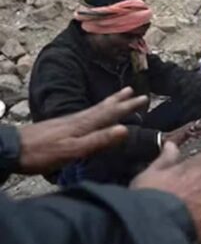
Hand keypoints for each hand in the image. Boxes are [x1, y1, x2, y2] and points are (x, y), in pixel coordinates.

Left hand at [17, 87, 147, 174]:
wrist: (13, 150)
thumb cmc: (43, 153)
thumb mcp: (74, 150)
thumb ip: (99, 140)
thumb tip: (124, 129)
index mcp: (84, 124)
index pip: (111, 113)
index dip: (127, 106)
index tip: (144, 98)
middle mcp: (79, 119)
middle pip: (104, 107)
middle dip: (120, 100)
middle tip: (134, 91)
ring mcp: (70, 121)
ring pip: (95, 108)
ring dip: (110, 102)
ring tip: (119, 95)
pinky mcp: (62, 126)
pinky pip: (88, 113)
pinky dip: (98, 109)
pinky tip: (94, 113)